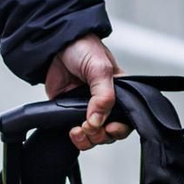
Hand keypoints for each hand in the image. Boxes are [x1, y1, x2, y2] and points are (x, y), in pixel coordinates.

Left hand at [45, 36, 129, 150]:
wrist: (56, 45)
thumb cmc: (83, 48)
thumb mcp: (100, 69)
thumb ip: (103, 96)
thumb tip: (97, 121)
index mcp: (120, 92)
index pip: (127, 118)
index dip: (119, 128)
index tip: (109, 128)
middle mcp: (105, 103)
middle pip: (110, 132)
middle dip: (101, 135)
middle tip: (91, 128)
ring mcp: (88, 108)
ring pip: (94, 135)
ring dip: (88, 139)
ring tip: (79, 130)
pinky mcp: (70, 110)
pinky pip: (77, 132)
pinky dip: (76, 136)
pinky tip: (72, 131)